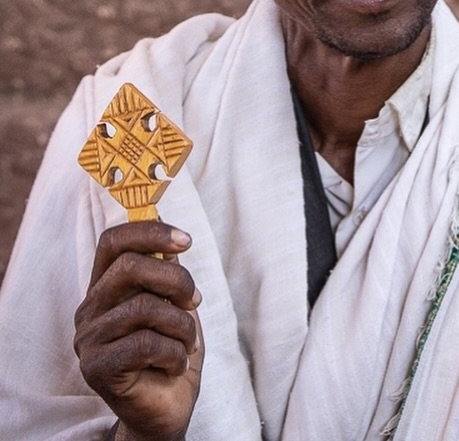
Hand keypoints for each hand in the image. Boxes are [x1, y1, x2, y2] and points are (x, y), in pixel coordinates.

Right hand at [73, 222, 203, 440]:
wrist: (167, 409)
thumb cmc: (171, 350)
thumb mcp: (175, 302)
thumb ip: (166, 267)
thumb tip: (165, 224)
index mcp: (105, 286)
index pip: (113, 241)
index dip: (150, 232)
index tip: (187, 241)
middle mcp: (90, 308)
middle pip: (130, 266)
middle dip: (176, 278)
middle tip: (195, 300)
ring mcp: (89, 339)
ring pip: (144, 306)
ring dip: (181, 324)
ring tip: (187, 342)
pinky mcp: (96, 368)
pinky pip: (146, 343)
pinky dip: (175, 352)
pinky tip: (176, 364)